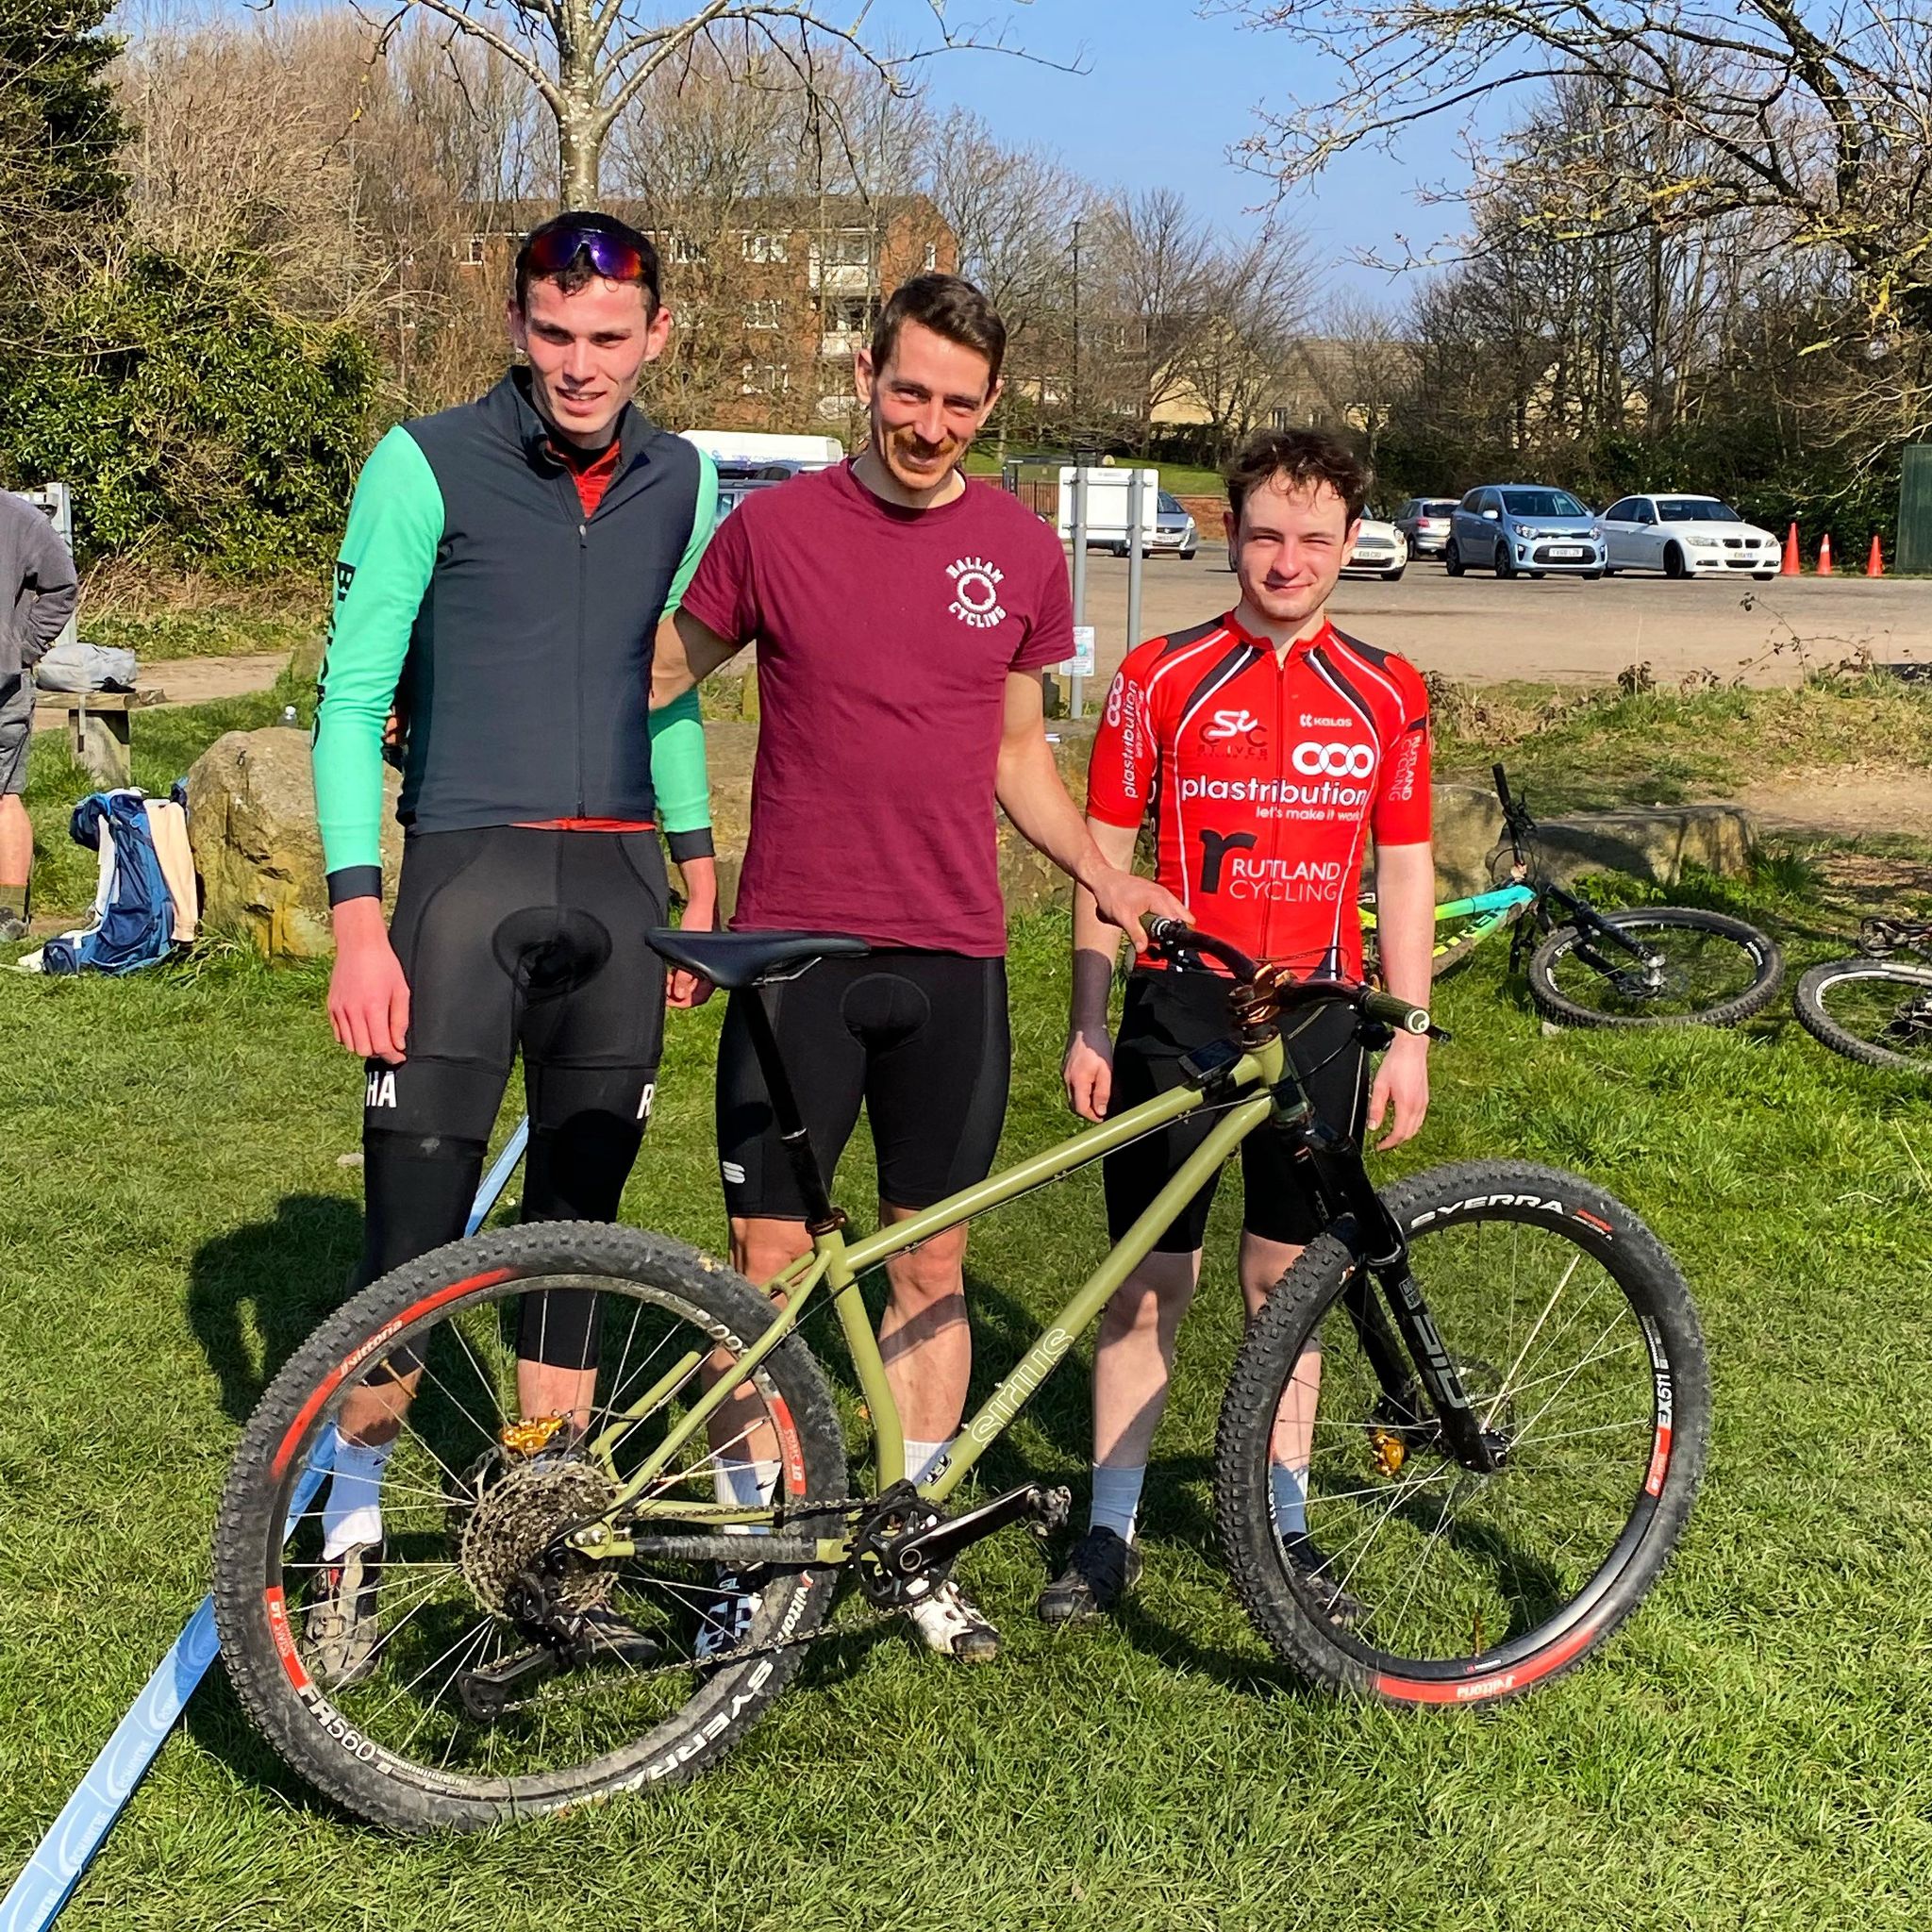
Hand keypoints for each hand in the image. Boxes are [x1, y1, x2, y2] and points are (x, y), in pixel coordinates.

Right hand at [327, 901, 409, 1061]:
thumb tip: (398, 1043)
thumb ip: (400, 1021)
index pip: (380, 1046)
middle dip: (378, 1051)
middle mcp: (353, 1011)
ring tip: (375, 1034)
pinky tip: (361, 1027)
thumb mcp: (401, 991)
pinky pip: (338, 1034)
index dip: (392, 1056)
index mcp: (373, 1007)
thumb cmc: (383, 964)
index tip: (399, 1056)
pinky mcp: (331, 1006)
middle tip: (389, 1045)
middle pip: (363, 1050)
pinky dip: (350, 1037)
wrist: (359, 944)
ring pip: (349, 1045)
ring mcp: (339, 1009)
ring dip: (364, 1045)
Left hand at [665, 890, 715, 1010]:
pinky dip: (676, 977)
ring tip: (664, 982)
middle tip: (663, 991)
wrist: (699, 905)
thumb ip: (685, 975)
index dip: (684, 1002)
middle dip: (677, 994)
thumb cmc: (698, 923)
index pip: (699, 997)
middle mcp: (709, 969)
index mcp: (714, 970)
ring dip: (675, 986)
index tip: (669, 1001)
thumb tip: (680, 995)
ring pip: (688, 984)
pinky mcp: (695, 955)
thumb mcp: (688, 950)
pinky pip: (685, 973)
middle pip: (692, 993)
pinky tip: (668, 974)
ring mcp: (701, 963)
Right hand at [1063, 1023, 1114, 1120]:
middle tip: (1102, 1111)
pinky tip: (1091, 1084)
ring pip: (1072, 1095)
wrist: (1086, 1026)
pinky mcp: (1065, 1068)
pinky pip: (1071, 1085)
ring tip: (1098, 1098)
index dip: (1093, 1117)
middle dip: (1087, 1111)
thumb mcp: (1106, 1071)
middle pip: (1074, 1105)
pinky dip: (1080, 1090)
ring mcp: (1064, 1073)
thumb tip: (1100, 1111)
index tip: (1104, 1118)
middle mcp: (1067, 1079)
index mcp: (1077, 1082)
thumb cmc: (1098, 1046)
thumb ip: (1103, 1093)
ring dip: (1084, 1101)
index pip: (1081, 1109)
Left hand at [1087, 867, 1188, 953]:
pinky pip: (1170, 908)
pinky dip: (1168, 917)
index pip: (1180, 920)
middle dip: (1178, 930)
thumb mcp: (1123, 918)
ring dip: (1173, 924)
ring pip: (1178, 912)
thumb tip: (1143, 949)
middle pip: (1184, 916)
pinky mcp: (1158, 894)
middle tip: (1165, 942)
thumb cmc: (1112, 895)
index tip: (1172, 945)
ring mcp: (1162, 893)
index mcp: (1159, 899)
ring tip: (1159, 935)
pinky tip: (1156, 925)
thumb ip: (1136, 934)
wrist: (1104, 880)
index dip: (1178, 934)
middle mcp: (1164, 894)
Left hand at [1365, 1033, 1428, 1150]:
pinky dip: (1411, 1125)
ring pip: (1416, 1127)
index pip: (1399, 1134)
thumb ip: (1376, 1108)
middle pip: (1409, 1133)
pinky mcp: (1425, 1098)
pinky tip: (1402, 1121)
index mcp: (1406, 1105)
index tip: (1379, 1146)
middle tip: (1383, 1142)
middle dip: (1396, 1141)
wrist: (1411, 1049)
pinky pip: (1420, 1118)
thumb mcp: (1380, 1086)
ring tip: (1390, 1134)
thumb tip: (1373, 1126)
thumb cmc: (1396, 1063)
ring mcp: (1424, 1102)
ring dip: (1404, 1134)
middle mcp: (1418, 1106)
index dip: (1388, 1144)